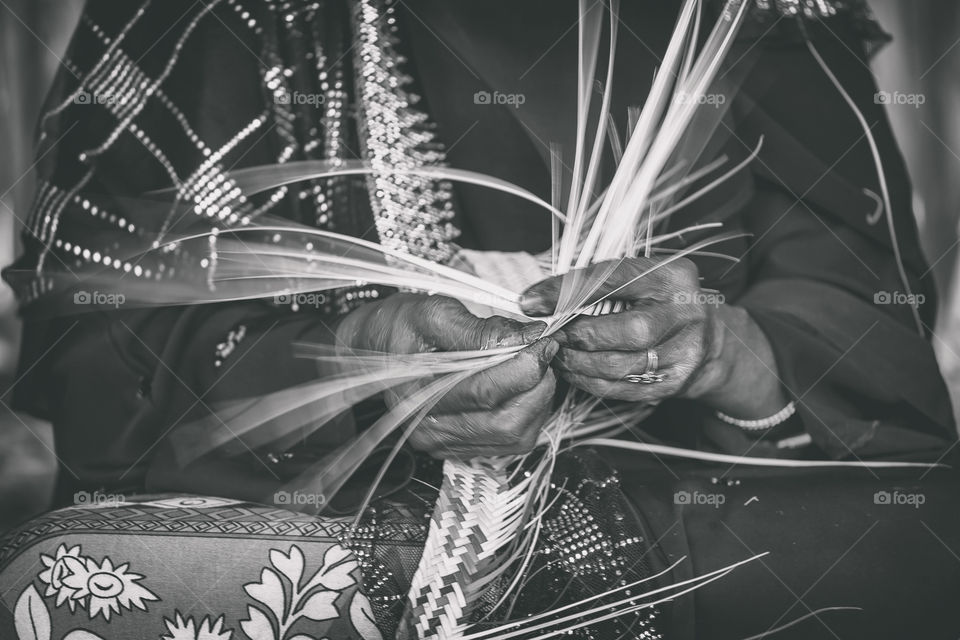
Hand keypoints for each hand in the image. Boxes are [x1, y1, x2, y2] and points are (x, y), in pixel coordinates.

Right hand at [337, 293, 558, 458]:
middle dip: (537, 384)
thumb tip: (527, 336)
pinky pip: (513, 439)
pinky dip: (529, 411)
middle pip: (507, 422)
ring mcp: (447, 444)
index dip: (525, 364)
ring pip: (516, 435)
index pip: (486, 392)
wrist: (378, 346)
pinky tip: (522, 384)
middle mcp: (431, 430)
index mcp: (417, 398)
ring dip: (537, 398)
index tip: (544, 338)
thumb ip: (480, 329)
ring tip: (533, 364)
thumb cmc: (401, 327)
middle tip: (544, 350)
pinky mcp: (463, 447)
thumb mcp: (433, 313)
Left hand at [520, 258, 723, 402]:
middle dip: (579, 336)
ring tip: (556, 355)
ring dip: (578, 363)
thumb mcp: (635, 279)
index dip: (568, 291)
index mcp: (673, 277)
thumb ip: (592, 283)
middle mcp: (685, 314)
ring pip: (620, 365)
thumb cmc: (656, 302)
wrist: (707, 340)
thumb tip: (534, 300)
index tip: (531, 301)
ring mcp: (684, 353)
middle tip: (550, 336)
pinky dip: (589, 382)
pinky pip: (621, 388)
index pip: (614, 279)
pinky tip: (574, 371)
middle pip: (627, 331)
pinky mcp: (673, 383)